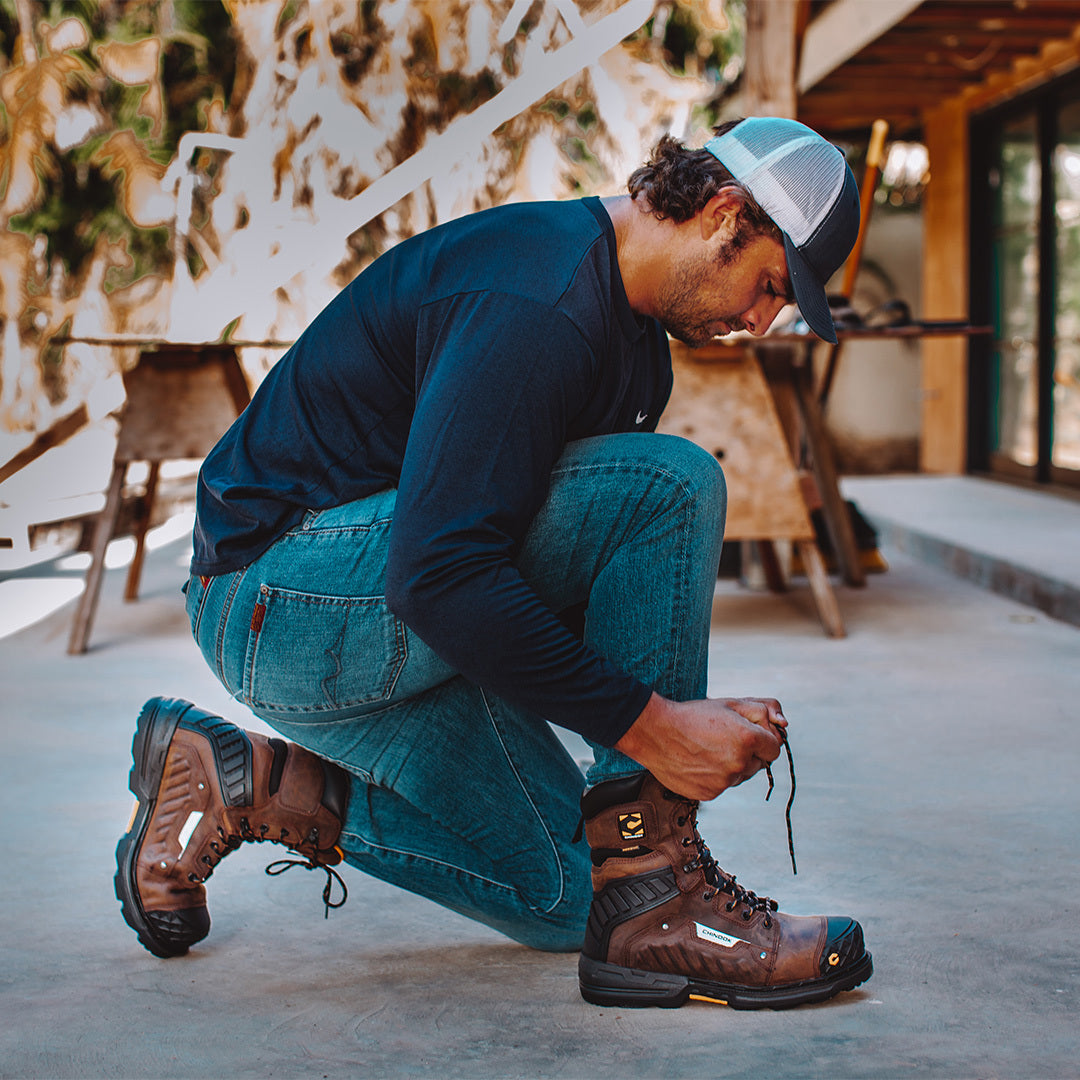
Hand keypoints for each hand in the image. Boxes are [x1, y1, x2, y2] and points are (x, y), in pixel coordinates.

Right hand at [614, 693, 786, 800]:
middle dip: (749, 753)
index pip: (775, 748)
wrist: (656, 733)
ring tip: (708, 749)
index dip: (764, 740)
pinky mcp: (710, 793)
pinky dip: (715, 777)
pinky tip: (699, 761)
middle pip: (759, 764)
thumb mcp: (729, 703)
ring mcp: (724, 781)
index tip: (749, 735)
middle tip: (725, 739)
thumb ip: (762, 710)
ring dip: (732, 765)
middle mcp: (739, 763)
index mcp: (748, 739)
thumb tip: (784, 724)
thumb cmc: (693, 715)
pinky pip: (723, 786)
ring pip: (741, 776)